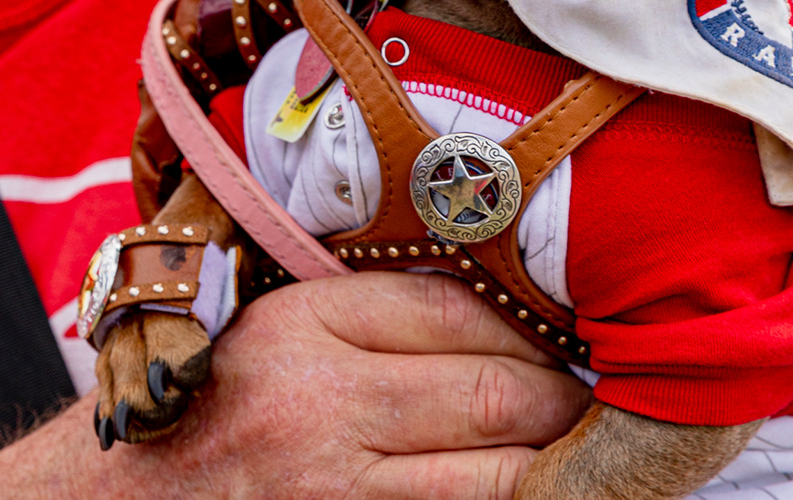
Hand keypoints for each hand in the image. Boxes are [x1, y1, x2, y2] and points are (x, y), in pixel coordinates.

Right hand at [0, 271, 593, 499]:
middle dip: (564, 397)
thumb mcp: (270, 328)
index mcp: (301, 326)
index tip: (560, 334)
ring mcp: (338, 489)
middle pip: (497, 391)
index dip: (527, 325)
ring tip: (579, 449)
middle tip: (591, 396)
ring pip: (499, 476)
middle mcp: (323, 406)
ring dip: (555, 463)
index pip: (457, 311)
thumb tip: (493, 312)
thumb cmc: (201, 404)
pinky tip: (525, 489)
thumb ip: (361, 312)